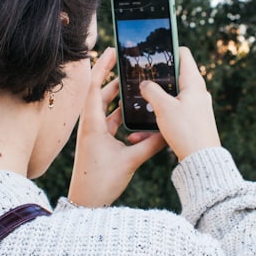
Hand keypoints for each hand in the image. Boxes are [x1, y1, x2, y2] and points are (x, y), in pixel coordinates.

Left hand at [68, 47, 166, 206]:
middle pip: (100, 93)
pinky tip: (136, 112)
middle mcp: (90, 126)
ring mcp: (94, 134)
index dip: (102, 67)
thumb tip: (169, 131)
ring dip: (119, 96)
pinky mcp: (98, 143)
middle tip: (127, 63)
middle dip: (113, 77)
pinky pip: (110, 121)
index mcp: (92, 125)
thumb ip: (151, 144)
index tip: (111, 50)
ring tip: (134, 83)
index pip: (94, 88)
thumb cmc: (100, 182)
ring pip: (106, 108)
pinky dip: (121, 114)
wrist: (85, 204)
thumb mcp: (130, 161)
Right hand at [140, 46, 220, 161]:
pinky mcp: (192, 121)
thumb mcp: (164, 107)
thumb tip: (145, 84)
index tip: (153, 50)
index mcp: (194, 82)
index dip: (168, 48)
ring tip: (138, 106)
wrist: (201, 160)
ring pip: (172, 98)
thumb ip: (152, 91)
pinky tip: (142, 132)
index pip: (183, 54)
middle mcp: (197, 92)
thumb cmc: (186, 130)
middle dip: (157, 78)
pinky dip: (159, 118)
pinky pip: (173, 114)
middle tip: (140, 78)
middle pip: (175, 76)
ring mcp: (196, 107)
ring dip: (155, 102)